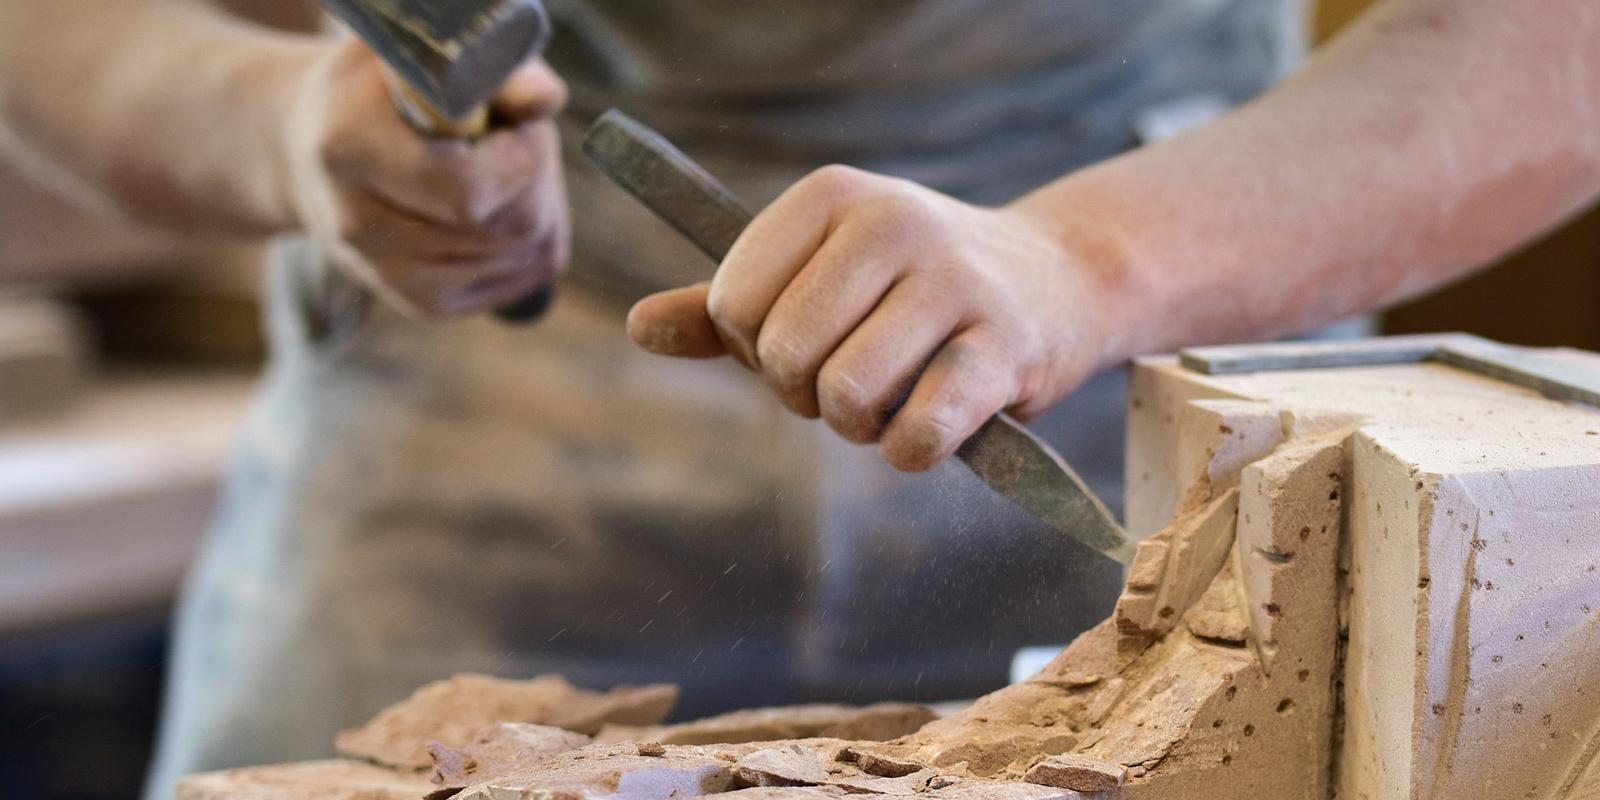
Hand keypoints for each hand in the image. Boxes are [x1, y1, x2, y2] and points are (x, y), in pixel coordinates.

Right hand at [280, 39, 568, 316]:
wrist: (308, 152)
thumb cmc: (380, 92)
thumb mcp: (421, 56)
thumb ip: (490, 71)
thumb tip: (547, 100)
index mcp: (349, 147)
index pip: (468, 188)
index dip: (521, 157)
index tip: (519, 122)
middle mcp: (358, 224)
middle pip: (509, 225)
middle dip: (539, 179)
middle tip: (522, 142)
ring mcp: (387, 275)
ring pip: (525, 254)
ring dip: (543, 206)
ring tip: (508, 168)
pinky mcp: (422, 304)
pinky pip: (523, 282)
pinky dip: (534, 243)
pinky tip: (504, 205)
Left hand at [627, 165, 1122, 470]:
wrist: (1056, 281)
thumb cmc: (911, 289)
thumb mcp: (818, 276)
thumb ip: (727, 305)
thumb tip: (638, 327)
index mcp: (832, 196)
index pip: (731, 305)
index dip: (755, 350)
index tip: (805, 342)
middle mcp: (893, 222)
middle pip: (783, 355)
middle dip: (803, 394)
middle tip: (850, 380)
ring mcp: (956, 282)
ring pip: (845, 396)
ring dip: (859, 426)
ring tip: (892, 399)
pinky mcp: (1007, 347)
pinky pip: (917, 433)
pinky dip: (909, 452)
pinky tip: (930, 430)